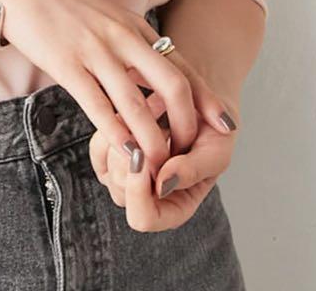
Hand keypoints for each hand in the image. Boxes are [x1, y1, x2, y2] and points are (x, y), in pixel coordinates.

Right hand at [0, 0, 198, 174]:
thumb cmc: (58, 2)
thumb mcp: (104, 15)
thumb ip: (128, 41)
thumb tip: (147, 73)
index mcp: (135, 26)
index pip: (183, 66)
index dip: (205, 100)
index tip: (224, 126)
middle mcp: (123, 38)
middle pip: (173, 86)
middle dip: (187, 125)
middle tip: (189, 153)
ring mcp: (96, 51)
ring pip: (137, 104)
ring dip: (153, 140)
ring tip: (160, 166)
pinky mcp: (67, 65)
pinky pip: (99, 106)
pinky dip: (117, 134)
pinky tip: (125, 154)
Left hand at [89, 85, 241, 231]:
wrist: (200, 98)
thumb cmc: (214, 129)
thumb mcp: (216, 149)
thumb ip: (194, 169)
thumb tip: (164, 185)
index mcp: (176, 206)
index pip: (144, 218)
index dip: (139, 192)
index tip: (142, 156)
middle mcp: (148, 196)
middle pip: (121, 189)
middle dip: (136, 155)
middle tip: (158, 127)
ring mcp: (128, 174)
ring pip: (107, 167)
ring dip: (128, 137)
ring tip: (154, 115)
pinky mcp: (113, 151)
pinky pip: (98, 146)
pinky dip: (113, 126)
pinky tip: (137, 112)